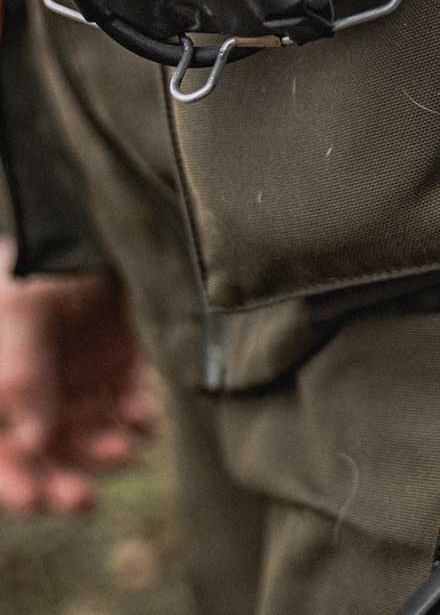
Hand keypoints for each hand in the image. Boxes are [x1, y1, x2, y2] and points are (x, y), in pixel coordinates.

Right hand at [0, 237, 154, 513]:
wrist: (84, 223)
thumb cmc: (32, 267)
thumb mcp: (17, 313)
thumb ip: (21, 373)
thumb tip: (36, 441)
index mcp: (3, 391)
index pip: (1, 453)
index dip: (16, 482)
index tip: (39, 499)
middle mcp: (38, 394)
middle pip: (48, 455)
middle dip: (65, 479)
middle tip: (82, 498)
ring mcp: (80, 381)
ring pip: (92, 436)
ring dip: (106, 448)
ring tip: (125, 444)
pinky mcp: (121, 366)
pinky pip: (129, 405)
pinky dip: (135, 415)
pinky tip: (141, 414)